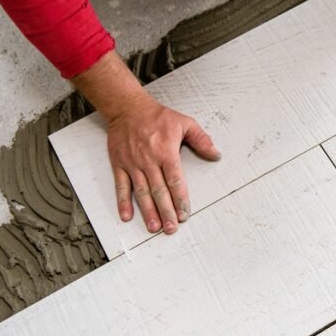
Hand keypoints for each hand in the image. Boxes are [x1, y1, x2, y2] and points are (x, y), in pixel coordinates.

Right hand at [107, 96, 220, 233]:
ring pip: (141, 192)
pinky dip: (122, 202)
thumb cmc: (157, 116)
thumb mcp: (185, 123)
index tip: (185, 214)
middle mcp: (148, 160)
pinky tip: (127, 216)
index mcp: (166, 152)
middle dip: (166, 211)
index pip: (175, 181)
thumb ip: (201, 140)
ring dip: (148, 211)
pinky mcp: (119, 164)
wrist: (127, 107)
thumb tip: (216, 154)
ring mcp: (132, 164)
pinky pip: (121, 186)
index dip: (180, 199)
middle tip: (172, 228)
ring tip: (154, 227)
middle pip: (159, 191)